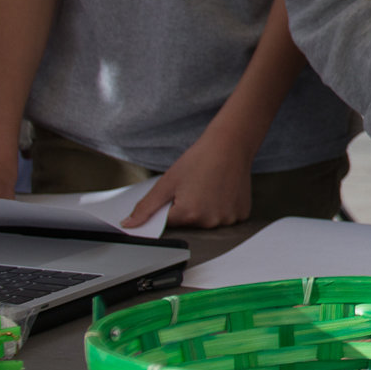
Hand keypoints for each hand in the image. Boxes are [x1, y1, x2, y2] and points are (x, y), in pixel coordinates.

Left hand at [126, 136, 252, 228]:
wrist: (230, 144)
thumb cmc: (200, 159)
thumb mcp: (167, 182)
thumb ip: (145, 207)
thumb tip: (128, 225)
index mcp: (188, 214)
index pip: (168, 222)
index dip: (171, 205)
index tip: (180, 191)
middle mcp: (209, 221)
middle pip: (189, 223)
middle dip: (188, 208)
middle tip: (195, 186)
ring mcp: (228, 219)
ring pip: (208, 221)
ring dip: (206, 209)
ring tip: (211, 187)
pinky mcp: (241, 214)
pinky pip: (225, 218)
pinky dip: (222, 208)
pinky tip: (223, 191)